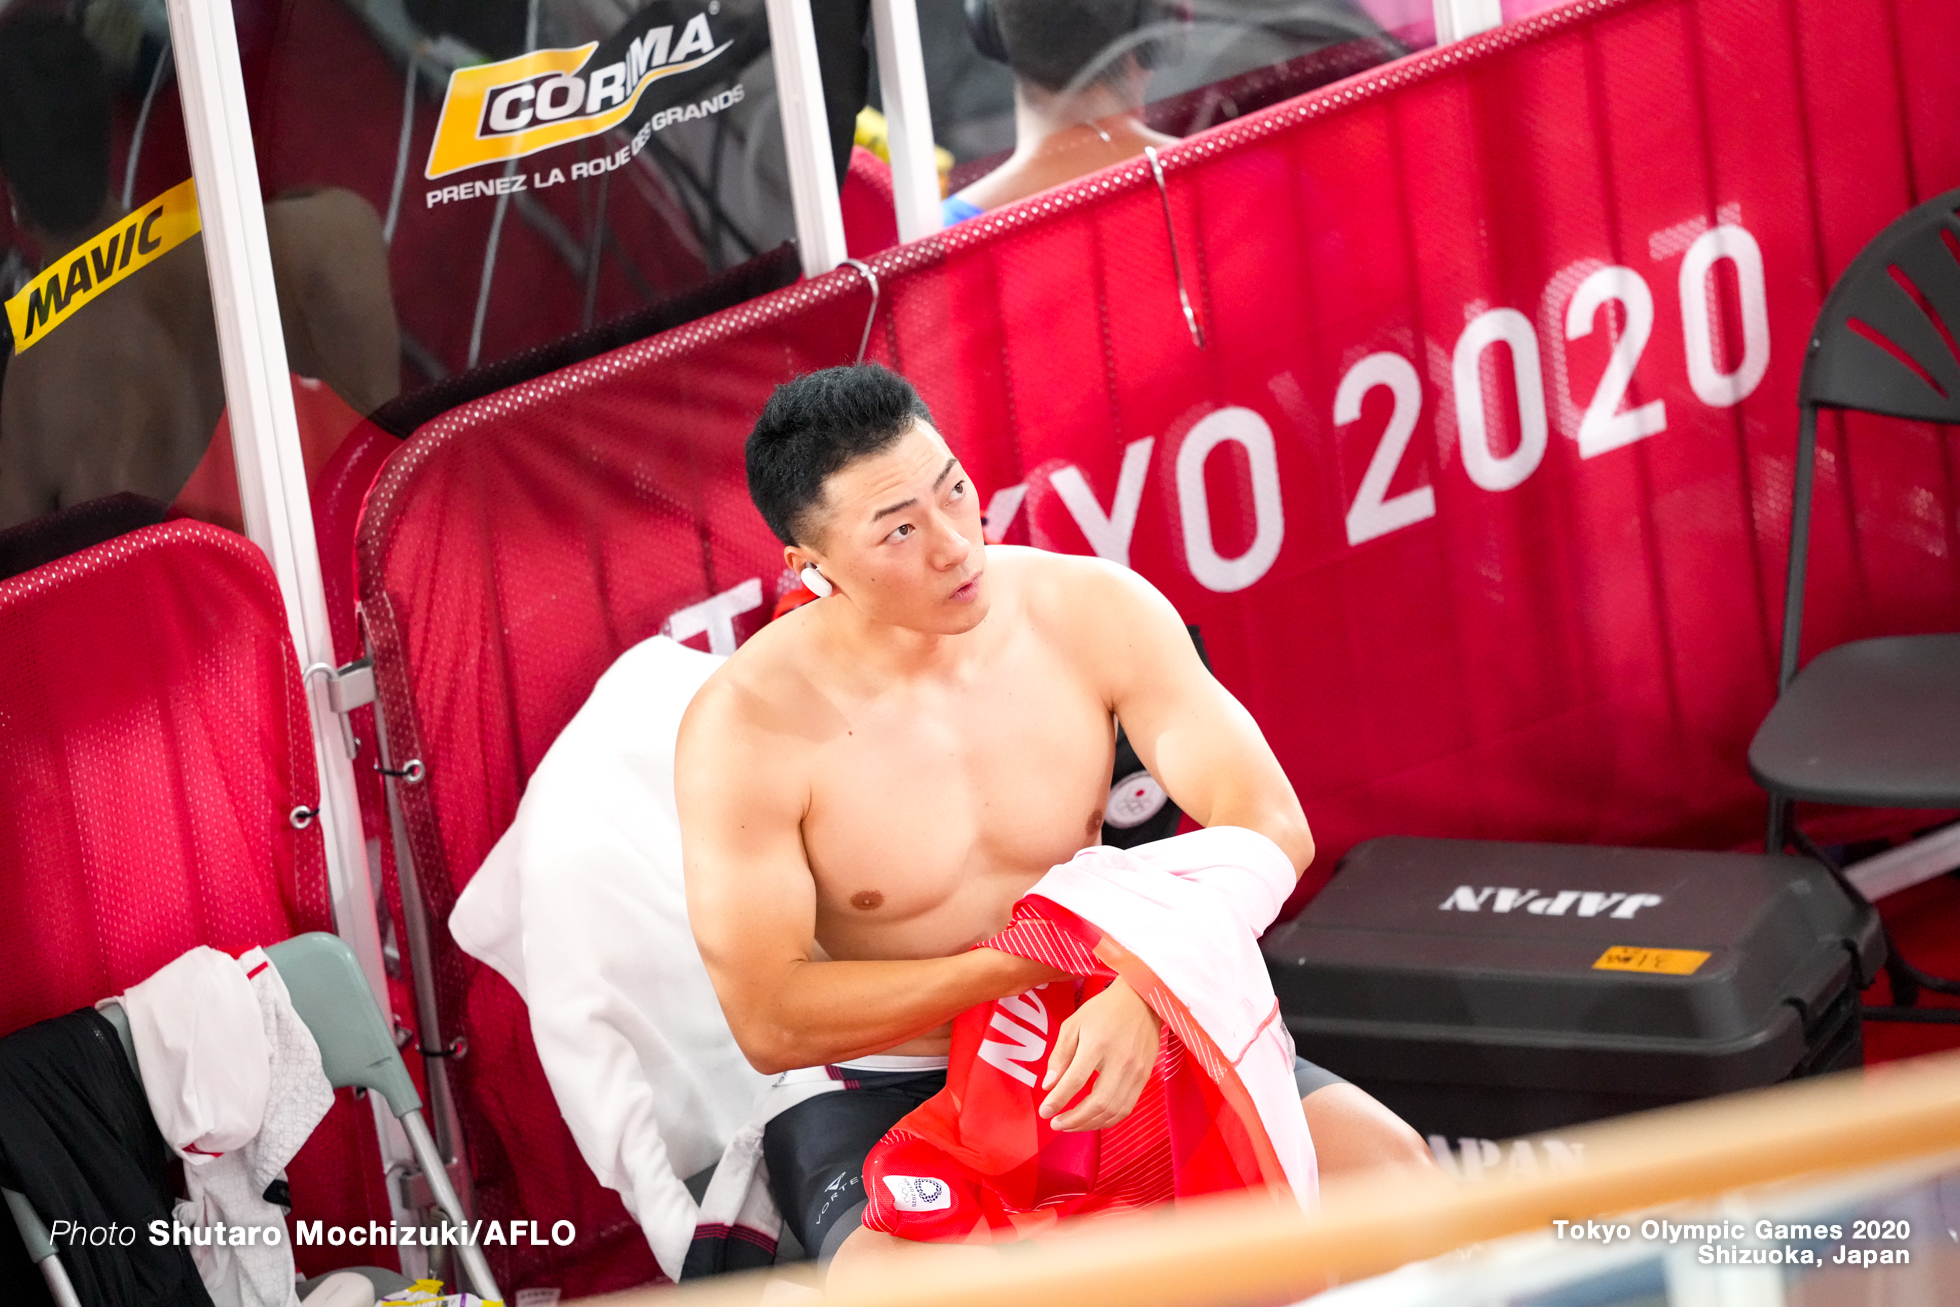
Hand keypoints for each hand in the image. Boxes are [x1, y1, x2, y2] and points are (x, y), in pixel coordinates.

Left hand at [1038, 978, 1162, 1130]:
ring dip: (1089, 1124)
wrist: (1142, 1000)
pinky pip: (1126, 1109)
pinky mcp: (1144, 1078)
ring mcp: (1136, 1072)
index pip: (1075, 1080)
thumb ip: (1060, 1055)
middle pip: (1097, 1103)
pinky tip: (1092, 1119)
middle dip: (1074, 1120)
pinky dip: (1107, 1120)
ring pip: (1113, 1111)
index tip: (1044, 1112)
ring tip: (1071, 1125)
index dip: (1058, 1100)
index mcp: (1097, 1044)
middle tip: (1056, 1124)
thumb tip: (1048, 1086)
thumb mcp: (1074, 1024)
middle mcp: (1120, 1061)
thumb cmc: (1104, 1010)